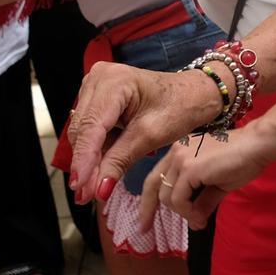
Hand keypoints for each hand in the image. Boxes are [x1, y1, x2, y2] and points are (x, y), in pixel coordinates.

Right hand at [67, 62, 223, 202]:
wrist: (194, 94)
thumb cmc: (180, 106)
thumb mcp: (151, 136)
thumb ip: (119, 161)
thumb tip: (97, 190)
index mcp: (114, 81)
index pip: (91, 126)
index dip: (84, 159)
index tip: (81, 187)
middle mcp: (100, 79)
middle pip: (83, 130)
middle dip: (85, 164)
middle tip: (86, 195)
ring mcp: (96, 86)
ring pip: (83, 131)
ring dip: (88, 160)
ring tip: (91, 188)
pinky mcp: (98, 97)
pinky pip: (90, 128)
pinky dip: (95, 150)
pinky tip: (98, 170)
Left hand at [138, 131, 274, 230]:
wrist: (258, 145)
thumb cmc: (242, 160)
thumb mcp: (217, 185)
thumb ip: (202, 201)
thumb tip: (196, 223)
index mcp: (181, 151)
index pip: (156, 177)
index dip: (148, 200)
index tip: (145, 221)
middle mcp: (176, 151)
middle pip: (154, 186)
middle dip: (149, 210)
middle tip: (145, 229)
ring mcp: (182, 158)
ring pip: (167, 196)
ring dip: (182, 213)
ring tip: (199, 219)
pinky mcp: (190, 168)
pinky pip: (179, 199)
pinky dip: (187, 212)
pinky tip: (200, 216)